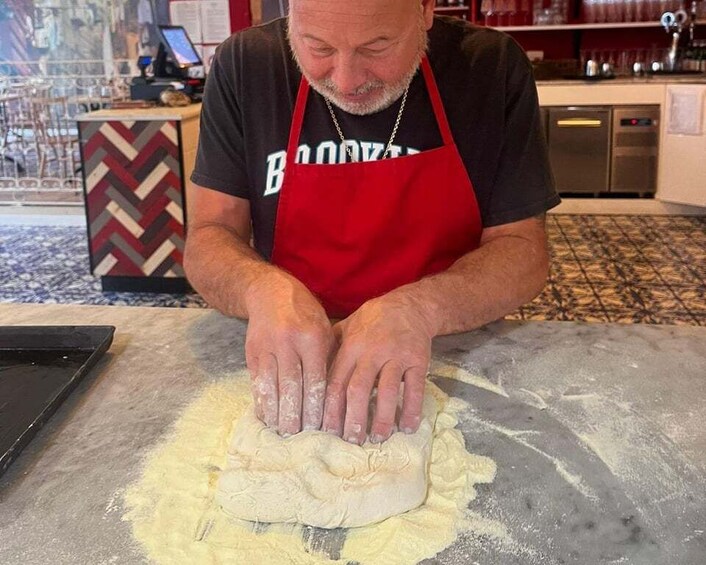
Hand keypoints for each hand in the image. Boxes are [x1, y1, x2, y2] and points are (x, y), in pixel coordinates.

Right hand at [245, 271, 334, 434]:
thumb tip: (334, 396)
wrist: (270, 292)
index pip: (315, 378)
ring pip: (270, 385)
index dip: (315, 405)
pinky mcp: (251, 351)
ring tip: (280, 431)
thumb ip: (328, 358)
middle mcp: (288, 342)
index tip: (318, 427)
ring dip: (275, 411)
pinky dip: (260, 400)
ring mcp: (267, 346)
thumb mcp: (325, 329)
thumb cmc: (306, 314)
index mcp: (312, 336)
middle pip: (291, 385)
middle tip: (297, 436)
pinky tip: (266, 416)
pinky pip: (256, 380)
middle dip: (294, 413)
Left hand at [322, 294, 433, 444]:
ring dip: (382, 418)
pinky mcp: (418, 360)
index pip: (336, 381)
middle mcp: (372, 351)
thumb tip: (310, 375)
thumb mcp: (347, 326)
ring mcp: (396, 356)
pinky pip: (415, 388)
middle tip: (351, 441)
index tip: (327, 431)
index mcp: (351, 346)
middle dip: (353, 418)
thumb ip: (330, 349)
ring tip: (378, 438)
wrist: (410, 305)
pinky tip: (407, 427)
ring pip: (387, 391)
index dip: (330, 409)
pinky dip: (411, 409)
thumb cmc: (374, 320)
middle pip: (358, 389)